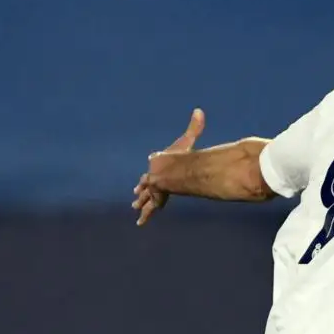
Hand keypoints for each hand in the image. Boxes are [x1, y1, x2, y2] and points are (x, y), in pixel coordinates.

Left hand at [133, 108, 205, 225]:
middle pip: (146, 179)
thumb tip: (199, 110)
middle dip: (143, 183)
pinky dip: (145, 216)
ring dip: (141, 200)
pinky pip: (149, 209)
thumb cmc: (178, 156)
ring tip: (134, 206)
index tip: (152, 157)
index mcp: (158, 160)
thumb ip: (193, 127)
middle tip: (136, 189)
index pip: (155, 158)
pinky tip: (140, 223)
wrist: (167, 171)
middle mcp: (152, 175)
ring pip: (145, 195)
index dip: (155, 159)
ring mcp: (152, 188)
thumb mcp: (187, 140)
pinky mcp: (154, 199)